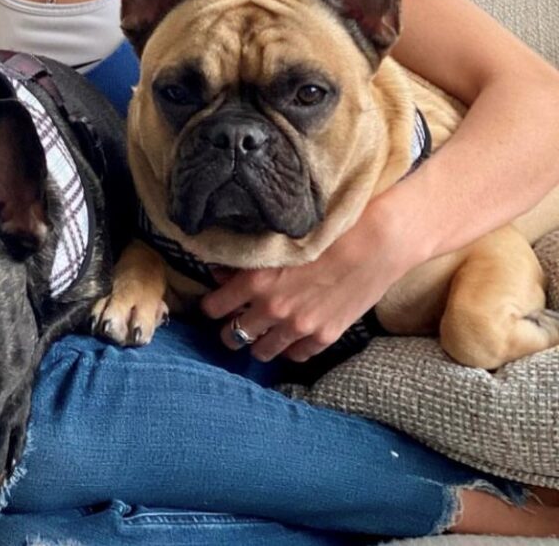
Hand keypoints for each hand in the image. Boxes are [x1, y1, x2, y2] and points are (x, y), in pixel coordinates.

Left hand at [199, 205, 412, 361]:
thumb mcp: (277, 240)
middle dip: (229, 330)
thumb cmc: (325, 231)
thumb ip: (246, 260)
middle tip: (235, 322)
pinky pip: (296, 356)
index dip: (211, 306)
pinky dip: (290, 349)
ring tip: (261, 333)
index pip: (213, 307)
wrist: (375, 243)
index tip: (215, 304)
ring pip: (262, 352)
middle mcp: (272, 308)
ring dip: (258, 343)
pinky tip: (291, 337)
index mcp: (255, 281)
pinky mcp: (324, 337)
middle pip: (233, 336)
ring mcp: (299, 327)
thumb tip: (221, 272)